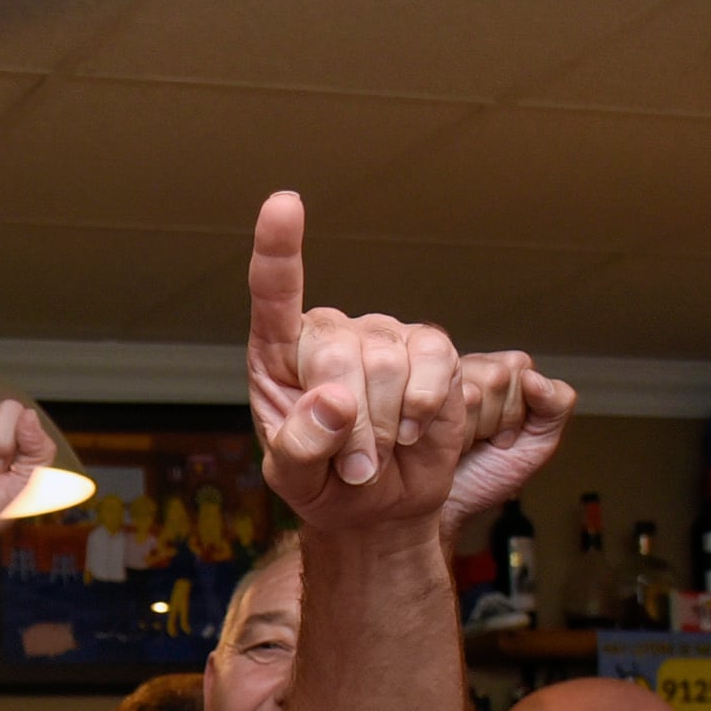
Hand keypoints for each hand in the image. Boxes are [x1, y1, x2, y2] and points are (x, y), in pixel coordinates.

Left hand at [243, 191, 471, 532]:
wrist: (378, 505)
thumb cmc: (323, 483)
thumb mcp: (294, 480)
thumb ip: (299, 447)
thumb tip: (333, 401)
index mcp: (279, 352)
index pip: (275, 292)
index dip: (278, 248)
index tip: (283, 204)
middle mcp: (331, 331)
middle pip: (339, 356)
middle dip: (350, 426)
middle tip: (353, 469)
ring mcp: (383, 334)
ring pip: (388, 364)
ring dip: (385, 427)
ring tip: (375, 458)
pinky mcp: (431, 350)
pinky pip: (435, 363)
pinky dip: (425, 406)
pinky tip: (411, 431)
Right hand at [438, 351, 578, 528]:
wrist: (444, 506)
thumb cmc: (486, 475)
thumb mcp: (537, 444)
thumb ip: (555, 406)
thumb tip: (535, 378)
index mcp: (502, 372)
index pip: (520, 367)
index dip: (516, 408)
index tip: (504, 434)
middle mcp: (468, 368)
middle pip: (496, 376)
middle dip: (495, 419)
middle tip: (483, 439)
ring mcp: (438, 382)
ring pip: (470, 392)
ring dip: (470, 428)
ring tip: (461, 442)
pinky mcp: (412, 397)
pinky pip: (442, 404)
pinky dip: (449, 432)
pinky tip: (441, 441)